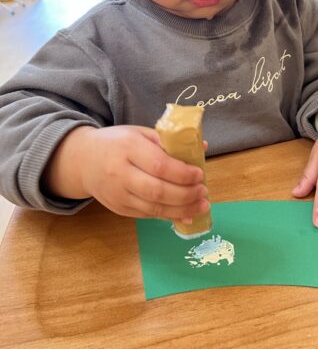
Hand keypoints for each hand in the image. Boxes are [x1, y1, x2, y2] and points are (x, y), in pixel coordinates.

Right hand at [44, 125, 209, 220]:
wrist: (82, 160)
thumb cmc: (117, 142)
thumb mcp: (140, 133)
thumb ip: (168, 141)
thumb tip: (202, 147)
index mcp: (128, 148)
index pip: (159, 165)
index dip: (183, 173)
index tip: (200, 174)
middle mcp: (120, 173)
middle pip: (158, 191)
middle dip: (186, 194)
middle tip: (204, 191)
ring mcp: (118, 195)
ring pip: (154, 208)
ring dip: (182, 209)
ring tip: (202, 205)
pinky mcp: (119, 209)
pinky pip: (148, 215)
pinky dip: (170, 216)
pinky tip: (186, 213)